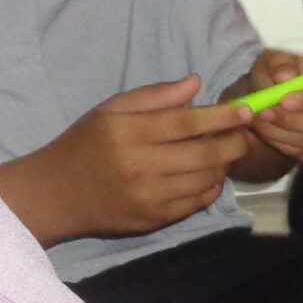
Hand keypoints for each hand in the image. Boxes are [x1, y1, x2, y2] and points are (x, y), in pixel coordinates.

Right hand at [0, 76, 251, 245]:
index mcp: (127, 132)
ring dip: (224, 165)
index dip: (221, 117)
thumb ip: (154, 96)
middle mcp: (140, 166)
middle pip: (204, 155)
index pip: (186, 123)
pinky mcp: (154, 220)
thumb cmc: (85, 144)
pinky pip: (197, 202)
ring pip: (205, 180)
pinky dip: (211, 187)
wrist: (56, 193)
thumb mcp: (110, 110)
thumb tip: (196, 83)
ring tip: (227, 152)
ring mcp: (148, 197)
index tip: (245, 111)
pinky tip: (210, 175)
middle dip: (234, 143)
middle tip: (245, 134)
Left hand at [240, 50, 302, 169]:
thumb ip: (280, 63)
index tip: (284, 100)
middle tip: (266, 114)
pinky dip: (286, 146)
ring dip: (285, 134)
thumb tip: (284, 77)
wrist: (278, 93)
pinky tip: (271, 131)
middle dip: (296, 121)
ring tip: (260, 120)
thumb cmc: (283, 70)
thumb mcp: (276, 57)